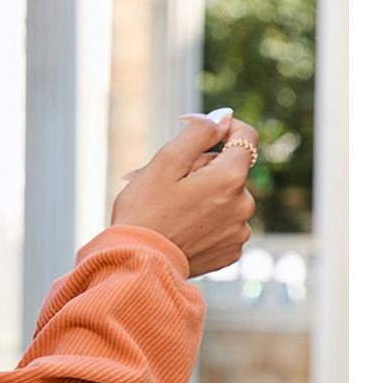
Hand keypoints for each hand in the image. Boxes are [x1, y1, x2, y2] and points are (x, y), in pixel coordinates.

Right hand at [111, 111, 259, 277]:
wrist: (135, 264)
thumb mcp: (165, 161)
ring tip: (172, 211)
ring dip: (205, 196)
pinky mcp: (231, 252)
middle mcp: (244, 205)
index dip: (225, 128)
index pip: (246, 136)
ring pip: (226, 198)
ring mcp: (239, 232)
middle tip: (169, 185)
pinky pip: (224, 224)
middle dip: (205, 170)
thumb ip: (198, 132)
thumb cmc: (144, 212)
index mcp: (230, 178)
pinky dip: (207, 221)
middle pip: (231, 170)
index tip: (204, 133)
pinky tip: (181, 229)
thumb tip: (222, 118)